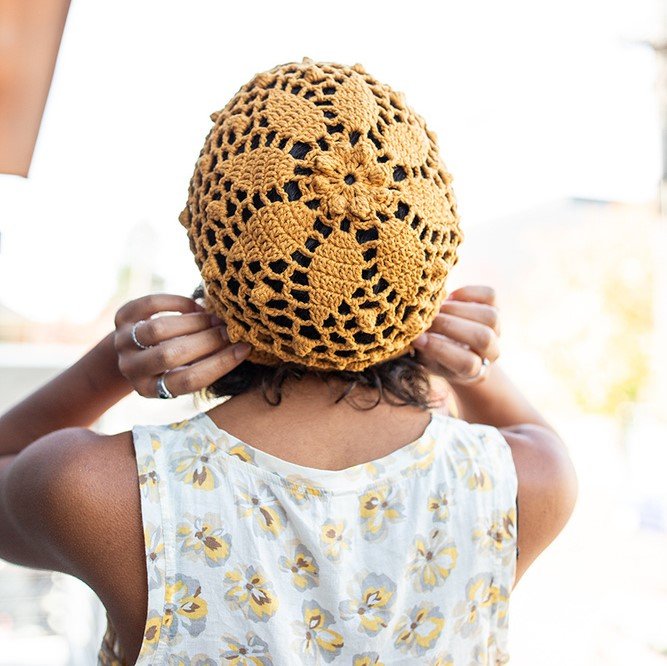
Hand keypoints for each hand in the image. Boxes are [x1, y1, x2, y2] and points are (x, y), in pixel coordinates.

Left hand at [113, 294, 250, 397]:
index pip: (188, 381)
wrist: (134, 349)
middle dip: (206, 340)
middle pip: (170, 355)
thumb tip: (243, 347)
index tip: (244, 349)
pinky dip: (176, 303)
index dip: (219, 364)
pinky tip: (195, 306)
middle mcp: (132, 368)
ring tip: (214, 318)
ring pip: (157, 331)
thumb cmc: (172, 363)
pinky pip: (149, 305)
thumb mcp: (185, 371)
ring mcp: (123, 342)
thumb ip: (208, 362)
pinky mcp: (121, 318)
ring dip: (192, 322)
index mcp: (150, 389)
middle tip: (230, 330)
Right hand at [411, 285, 500, 385]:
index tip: (418, 339)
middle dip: (450, 325)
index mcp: (474, 372)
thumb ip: (423, 348)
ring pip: (490, 316)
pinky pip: (490, 295)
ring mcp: (496, 329)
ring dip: (459, 309)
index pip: (467, 363)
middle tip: (427, 319)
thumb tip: (413, 332)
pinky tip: (451, 296)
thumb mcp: (425, 359)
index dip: (442, 350)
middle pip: (482, 337)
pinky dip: (470, 292)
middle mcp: (490, 352)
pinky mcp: (495, 307)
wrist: (452, 346)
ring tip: (438, 307)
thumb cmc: (433, 355)